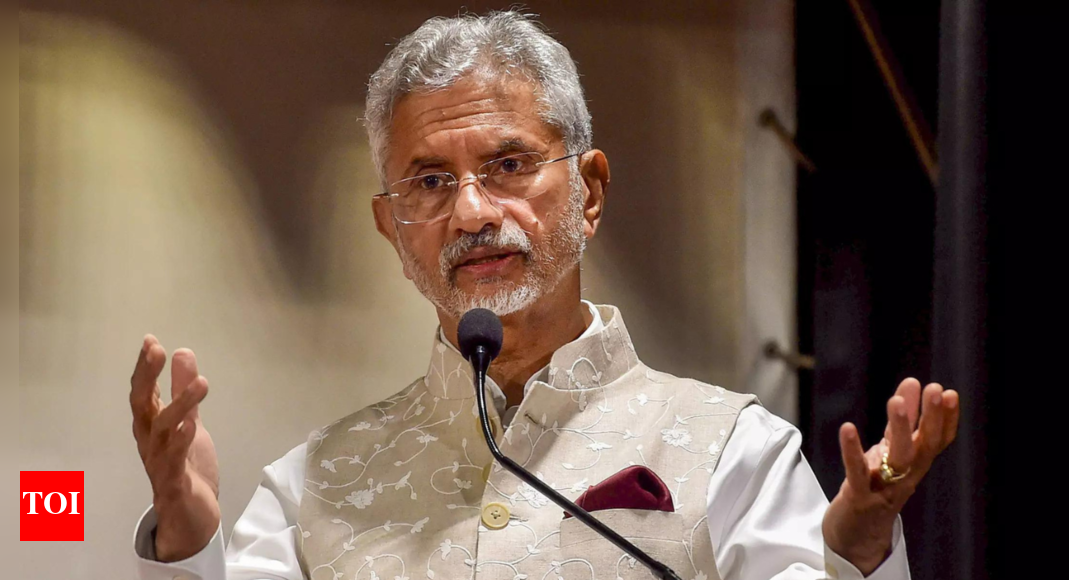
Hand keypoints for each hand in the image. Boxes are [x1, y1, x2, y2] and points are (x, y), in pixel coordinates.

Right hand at [129, 335, 219, 561]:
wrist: (191, 517)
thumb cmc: (186, 468)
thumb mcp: (189, 423)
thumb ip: (185, 392)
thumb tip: (182, 353)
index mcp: (152, 427)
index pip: (144, 392)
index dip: (145, 368)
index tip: (150, 340)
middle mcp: (150, 442)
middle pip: (142, 406)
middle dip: (147, 378)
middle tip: (155, 351)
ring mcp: (160, 462)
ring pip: (162, 431)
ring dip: (180, 406)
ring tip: (201, 383)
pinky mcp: (175, 483)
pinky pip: (174, 461)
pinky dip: (181, 442)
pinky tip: (191, 425)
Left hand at [823, 378, 958, 574]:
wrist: (855, 535)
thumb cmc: (876, 485)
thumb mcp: (890, 450)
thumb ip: (902, 419)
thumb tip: (913, 382)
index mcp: (916, 465)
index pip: (938, 441)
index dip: (946, 419)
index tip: (949, 392)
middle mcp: (906, 477)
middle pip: (924, 447)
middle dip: (932, 418)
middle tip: (936, 389)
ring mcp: (884, 489)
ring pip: (898, 459)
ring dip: (901, 429)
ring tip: (896, 400)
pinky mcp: (859, 497)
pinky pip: (857, 472)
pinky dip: (852, 450)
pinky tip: (848, 427)